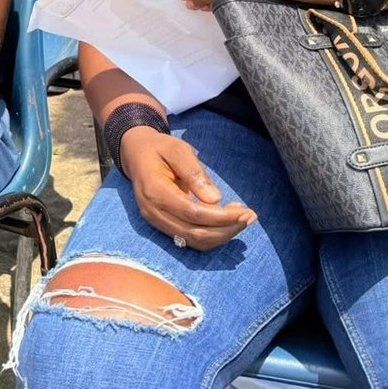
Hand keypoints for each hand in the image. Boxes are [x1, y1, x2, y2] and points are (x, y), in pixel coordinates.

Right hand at [119, 128, 253, 248]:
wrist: (137, 154)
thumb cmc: (160, 148)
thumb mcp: (178, 150)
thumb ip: (194, 173)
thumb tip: (215, 199)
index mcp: (155, 191)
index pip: (192, 213)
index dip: (221, 217)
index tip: (245, 212)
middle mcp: (153, 212)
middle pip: (194, 232)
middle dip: (226, 229)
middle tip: (250, 216)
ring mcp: (155, 221)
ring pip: (193, 240)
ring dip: (221, 235)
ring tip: (242, 219)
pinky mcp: (162, 226)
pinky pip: (188, 239)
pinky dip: (211, 236)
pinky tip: (226, 222)